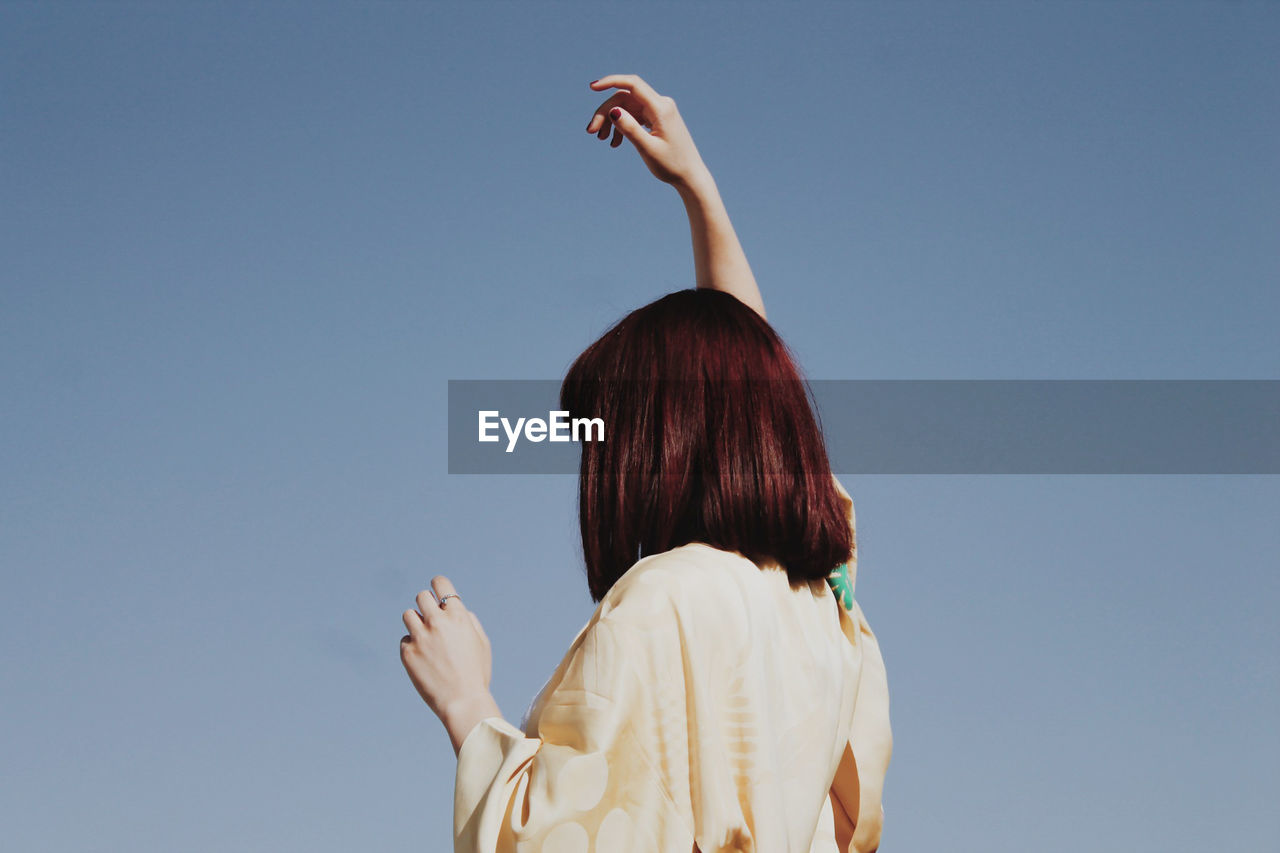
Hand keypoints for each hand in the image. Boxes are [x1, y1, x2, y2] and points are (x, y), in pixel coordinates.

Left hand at [400, 576, 492, 722]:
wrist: (462, 702)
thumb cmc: (476, 673)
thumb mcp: (482, 643)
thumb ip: (469, 621)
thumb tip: (458, 610)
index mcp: (459, 616)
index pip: (440, 584)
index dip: (438, 585)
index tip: (436, 591)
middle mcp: (438, 622)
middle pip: (421, 597)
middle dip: (426, 604)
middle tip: (431, 618)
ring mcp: (420, 637)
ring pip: (408, 615)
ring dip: (416, 622)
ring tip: (425, 637)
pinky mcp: (407, 653)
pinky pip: (405, 640)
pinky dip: (412, 646)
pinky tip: (424, 659)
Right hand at [585, 74, 710, 190]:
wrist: (690, 176)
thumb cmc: (672, 165)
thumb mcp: (648, 149)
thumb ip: (630, 129)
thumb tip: (613, 110)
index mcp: (661, 108)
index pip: (633, 84)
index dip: (611, 81)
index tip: (592, 87)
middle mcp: (660, 104)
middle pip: (625, 98)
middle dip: (606, 112)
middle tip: (591, 132)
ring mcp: (659, 111)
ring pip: (627, 108)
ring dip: (612, 121)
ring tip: (602, 139)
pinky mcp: (657, 119)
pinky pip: (634, 116)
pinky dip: (622, 126)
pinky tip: (615, 143)